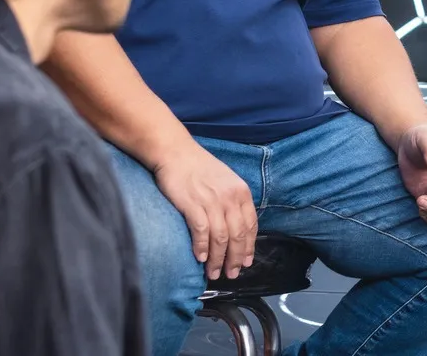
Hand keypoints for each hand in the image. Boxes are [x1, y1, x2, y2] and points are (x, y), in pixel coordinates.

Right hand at [153, 144, 256, 280]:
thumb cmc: (199, 168)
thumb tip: (235, 229)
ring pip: (220, 238)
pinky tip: (200, 258)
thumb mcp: (226, 181)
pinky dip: (202, 247)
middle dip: (235, 259)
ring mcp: (212, 201)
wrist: (176, 152)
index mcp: (241, 192)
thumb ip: (233, 203)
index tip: (245, 263)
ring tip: (214, 272)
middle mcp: (230, 198)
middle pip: (237, 236)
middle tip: (231, 274)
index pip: (251, 226)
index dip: (249, 247)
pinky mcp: (192, 204)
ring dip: (217, 259)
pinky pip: (201, 232)